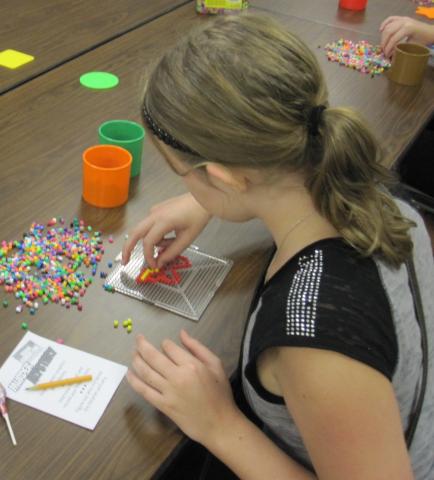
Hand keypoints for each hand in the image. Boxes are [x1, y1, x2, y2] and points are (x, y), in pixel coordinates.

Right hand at [122, 193, 211, 267]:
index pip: (148, 243)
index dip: (149, 257)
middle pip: (134, 233)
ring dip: (150, 242)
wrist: (202, 199)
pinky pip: (150, 225)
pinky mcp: (156, 209)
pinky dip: (155, 234)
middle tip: (124, 262)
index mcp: (163, 221)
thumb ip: (171, 252)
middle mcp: (154, 214)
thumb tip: (159, 263)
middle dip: (127, 248)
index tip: (154, 266)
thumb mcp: (187, 239)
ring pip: (143, 230)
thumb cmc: (198, 217)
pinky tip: (169, 235)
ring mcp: (154, 210)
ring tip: (169, 244)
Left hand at [127, 330, 238, 444]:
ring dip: (136, 360)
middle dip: (142, 345)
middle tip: (138, 338)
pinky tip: (129, 373)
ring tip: (133, 353)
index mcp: (191, 364)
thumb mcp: (215, 365)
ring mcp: (168, 392)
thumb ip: (198, 347)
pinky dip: (134, 381)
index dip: (165, 343)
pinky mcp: (163, 405)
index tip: (165, 343)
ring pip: (146, 372)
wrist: (219, 423)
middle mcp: (177, 376)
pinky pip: (144, 391)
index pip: (169, 347)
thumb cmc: (220, 393)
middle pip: (153, 357)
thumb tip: (182, 333)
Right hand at [380, 16, 433, 57]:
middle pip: (388, 32)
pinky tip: (380, 30)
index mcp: (408, 28)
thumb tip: (389, 56)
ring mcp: (402, 19)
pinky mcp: (401, 18)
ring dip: (383, 36)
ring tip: (383, 45)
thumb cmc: (422, 40)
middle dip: (384, 43)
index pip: (393, 39)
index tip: (386, 56)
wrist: (429, 32)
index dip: (388, 48)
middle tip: (383, 51)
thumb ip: (400, 49)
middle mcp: (404, 21)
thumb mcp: (412, 46)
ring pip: (387, 26)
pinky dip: (384, 24)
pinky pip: (390, 19)